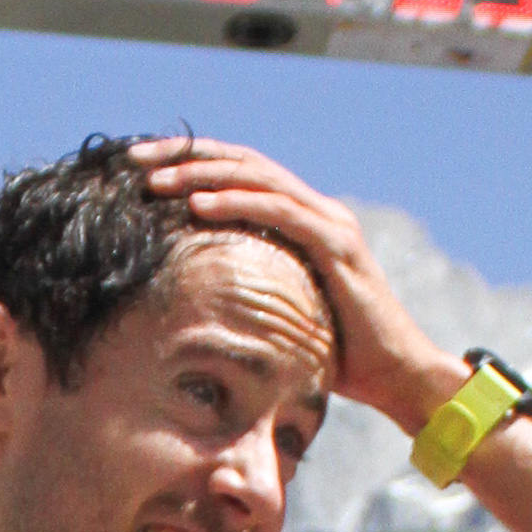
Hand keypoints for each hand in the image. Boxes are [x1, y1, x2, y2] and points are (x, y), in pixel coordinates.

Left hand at [128, 136, 461, 431]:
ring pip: (257, 177)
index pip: (237, 175)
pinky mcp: (338, 244)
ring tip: (156, 179)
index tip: (140, 170)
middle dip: (184, 156)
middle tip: (133, 160)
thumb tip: (194, 309)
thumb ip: (250, 298)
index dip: (189, 165)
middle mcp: (316, 209)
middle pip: (240, 163)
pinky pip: (281, 212)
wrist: (397, 375)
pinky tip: (199, 205)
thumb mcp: (280, 320)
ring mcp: (329, 222)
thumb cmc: (338, 358)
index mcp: (300, 220)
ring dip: (202, 174)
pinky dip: (239, 203)